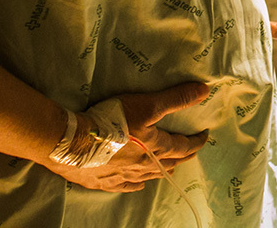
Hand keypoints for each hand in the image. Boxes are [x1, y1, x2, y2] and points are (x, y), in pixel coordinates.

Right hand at [43, 81, 210, 191]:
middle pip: (168, 162)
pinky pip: (125, 185)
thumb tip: (204, 91)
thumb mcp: (147, 105)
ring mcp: (122, 175)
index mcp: (155, 148)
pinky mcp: (103, 181)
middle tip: (191, 152)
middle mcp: (142, 165)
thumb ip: (176, 98)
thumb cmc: (111, 122)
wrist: (72, 142)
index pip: (183, 146)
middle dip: (183, 156)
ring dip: (162, 170)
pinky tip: (138, 183)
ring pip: (149, 175)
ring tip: (170, 168)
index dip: (196, 141)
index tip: (204, 136)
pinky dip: (136, 183)